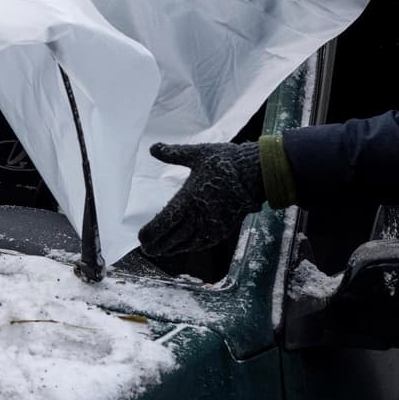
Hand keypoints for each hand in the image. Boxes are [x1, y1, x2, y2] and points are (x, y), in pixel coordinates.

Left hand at [138, 142, 266, 259]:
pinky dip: (190, 247)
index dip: (152, 232)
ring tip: (160, 251)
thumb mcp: (197, 154)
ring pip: (187, 243)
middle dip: (158, 244)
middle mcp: (199, 216)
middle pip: (173, 237)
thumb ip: (173, 154)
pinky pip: (202, 243)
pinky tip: (183, 247)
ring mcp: (213, 225)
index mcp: (189, 198)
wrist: (257, 173)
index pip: (165, 221)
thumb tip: (152, 148)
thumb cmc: (226, 161)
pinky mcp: (224, 229)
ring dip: (172, 248)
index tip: (141, 237)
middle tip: (146, 249)